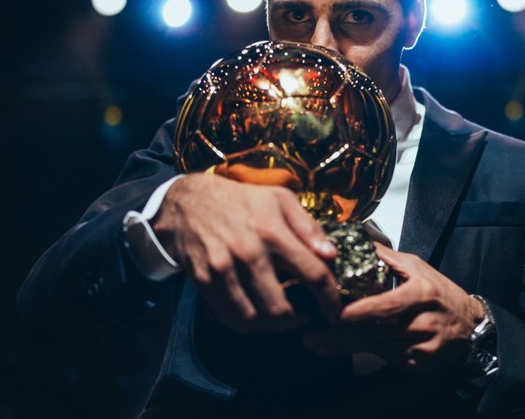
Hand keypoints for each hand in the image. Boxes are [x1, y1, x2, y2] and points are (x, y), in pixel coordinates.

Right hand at [151, 173, 341, 332]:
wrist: (189, 201)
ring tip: (279, 316)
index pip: (313, 274)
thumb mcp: (280, 199)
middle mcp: (248, 253)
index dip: (330, 298)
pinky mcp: (204, 281)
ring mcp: (223, 269)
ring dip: (270, 325)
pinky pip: (229, 317)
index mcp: (273, 231)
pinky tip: (256, 313)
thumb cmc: (242, 200)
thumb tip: (331, 255)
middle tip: (303, 315)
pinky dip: (246, 323)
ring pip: (253, 319)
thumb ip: (309, 226)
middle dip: (296, 319)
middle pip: (280, 308)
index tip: (335, 310)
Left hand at [304, 244, 484, 372]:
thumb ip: (385, 258)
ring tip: (317, 345)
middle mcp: (423, 322)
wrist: (470, 324)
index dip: (359, 312)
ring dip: (345, 347)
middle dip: (341, 336)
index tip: (333, 313)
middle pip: (377, 331)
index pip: (386, 305)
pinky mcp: (422, 363)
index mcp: (422, 294)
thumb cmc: (439, 292)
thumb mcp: (417, 267)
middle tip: (311, 339)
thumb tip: (354, 242)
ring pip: (378, 348)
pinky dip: (367, 354)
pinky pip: (389, 358)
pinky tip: (345, 352)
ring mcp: (424, 346)